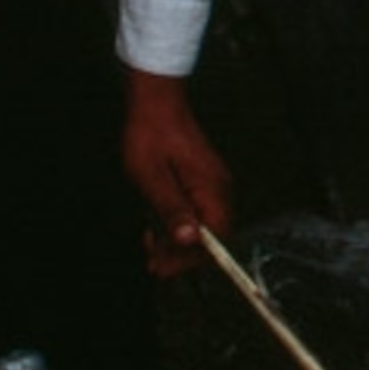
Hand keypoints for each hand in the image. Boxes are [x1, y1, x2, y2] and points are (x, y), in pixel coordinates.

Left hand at [120, 68, 233, 280]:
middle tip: (151, 260)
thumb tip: (189, 240)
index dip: (191, 259)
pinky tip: (156, 224)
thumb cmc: (151, 134)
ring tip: (149, 243)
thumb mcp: (152, 177)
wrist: (154, 102)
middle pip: (211, 236)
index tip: (163, 267)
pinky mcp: (203, 181)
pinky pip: (197, 212)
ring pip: (202, 226)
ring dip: (176, 240)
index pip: (216, 237)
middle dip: (181, 253)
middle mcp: (219, 187)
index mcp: (212, 187)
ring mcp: (212, 183)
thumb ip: (172, 209)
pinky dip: (177, 223)